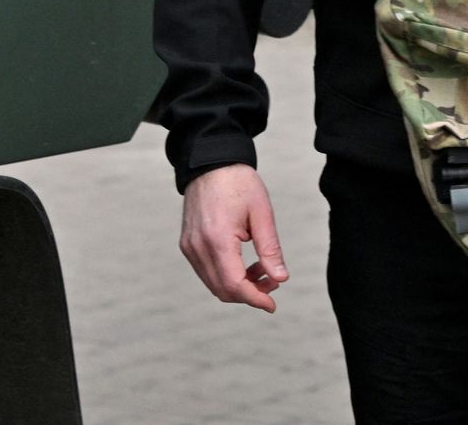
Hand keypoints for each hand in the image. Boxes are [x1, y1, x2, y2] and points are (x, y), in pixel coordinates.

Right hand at [179, 164, 288, 312]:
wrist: (211, 162)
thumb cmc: (238, 183)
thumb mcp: (262, 213)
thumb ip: (270, 249)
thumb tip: (280, 279)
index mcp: (217, 238)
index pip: (234, 284)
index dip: (254, 299)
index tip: (272, 304)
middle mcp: (198, 246)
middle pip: (222, 290)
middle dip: (249, 294)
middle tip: (272, 282)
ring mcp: (189, 246)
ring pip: (213, 284)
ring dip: (238, 286)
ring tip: (261, 270)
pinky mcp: (187, 244)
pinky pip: (206, 271)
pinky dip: (225, 275)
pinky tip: (244, 263)